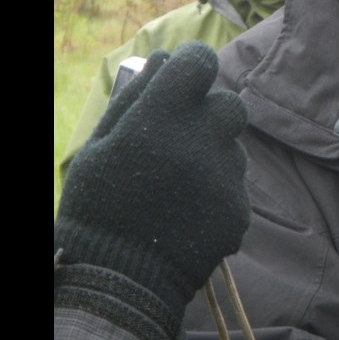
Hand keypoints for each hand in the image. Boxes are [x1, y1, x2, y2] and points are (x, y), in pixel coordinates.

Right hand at [55, 41, 249, 319]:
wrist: (117, 281)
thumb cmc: (98, 207)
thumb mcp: (98, 148)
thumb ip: (133, 98)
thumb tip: (163, 58)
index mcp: (161, 118)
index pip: (200, 62)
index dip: (193, 66)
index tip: (183, 78)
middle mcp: (202, 140)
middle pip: (231, 104)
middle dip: (211, 114)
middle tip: (183, 137)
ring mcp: (225, 177)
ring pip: (233, 149)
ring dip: (213, 157)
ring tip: (176, 188)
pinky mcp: (239, 209)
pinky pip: (234, 188)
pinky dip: (216, 195)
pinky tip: (187, 215)